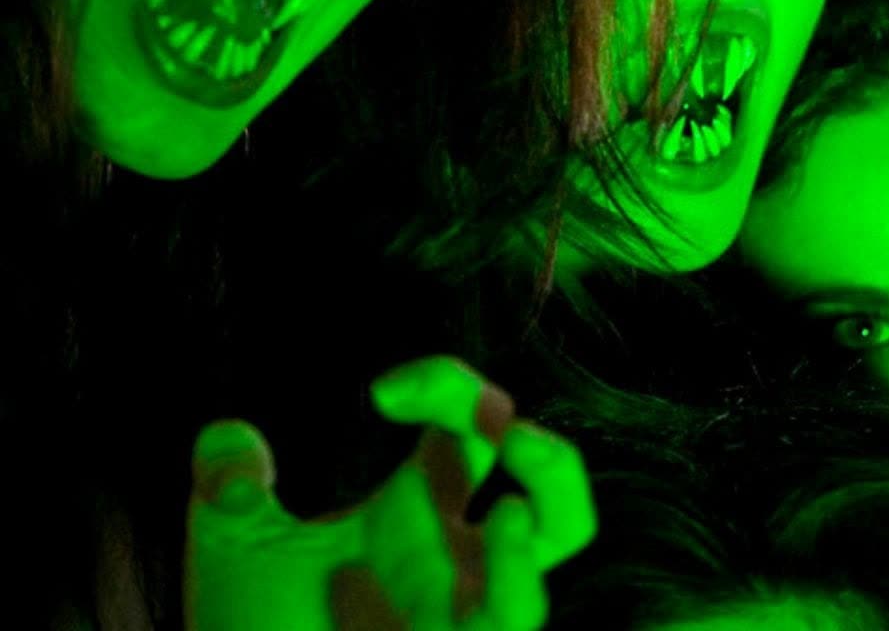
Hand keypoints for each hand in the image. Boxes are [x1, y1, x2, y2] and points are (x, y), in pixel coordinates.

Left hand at [185, 356, 595, 630]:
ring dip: (550, 497)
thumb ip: (229, 481)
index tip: (382, 393)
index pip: (468, 426)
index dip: (446, 386)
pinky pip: (511, 615)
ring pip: (556, 552)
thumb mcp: (231, 544)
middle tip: (503, 426)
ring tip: (515, 475)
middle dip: (546, 453)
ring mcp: (464, 607)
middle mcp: (456, 555)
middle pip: (551, 493)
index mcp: (417, 511)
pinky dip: (513, 572)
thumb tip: (227, 436)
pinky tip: (501, 526)